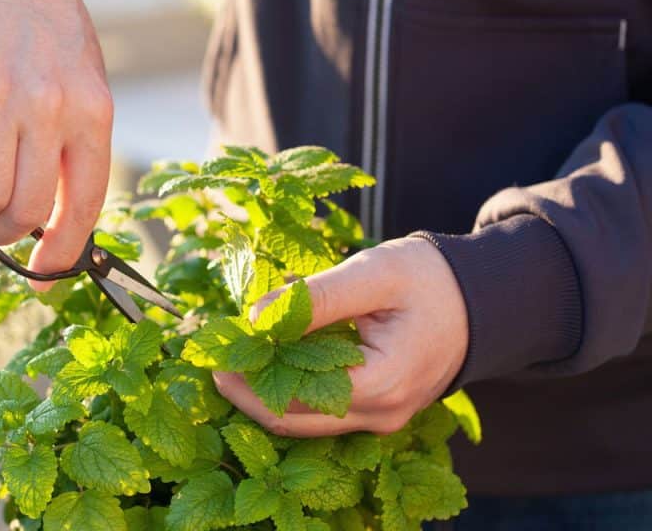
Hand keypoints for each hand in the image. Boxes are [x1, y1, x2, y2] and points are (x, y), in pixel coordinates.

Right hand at [0, 0, 112, 290]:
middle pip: (26, 210)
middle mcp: (51, 107)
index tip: (43, 278)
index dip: (61, 255)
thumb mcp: (81, 85)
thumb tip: (49, 224)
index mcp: (93, 113)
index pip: (83, 207)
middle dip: (4, 232)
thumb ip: (71, 149)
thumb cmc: (44, 32)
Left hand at [214, 238, 468, 436]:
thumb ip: (316, 298)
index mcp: (381, 384)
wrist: (484, 298)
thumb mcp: (374, 274)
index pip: (292, 397)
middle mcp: (381, 415)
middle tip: (213, 358)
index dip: (247, 376)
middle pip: (291, 421)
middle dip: (246, 391)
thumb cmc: (431, 280)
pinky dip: (290, 390)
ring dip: (264, 392)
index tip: (217, 345)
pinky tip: (271, 358)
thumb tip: (254, 317)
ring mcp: (381, 419)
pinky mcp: (379, 411)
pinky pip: (323, 413)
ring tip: (235, 355)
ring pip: (304, 423)